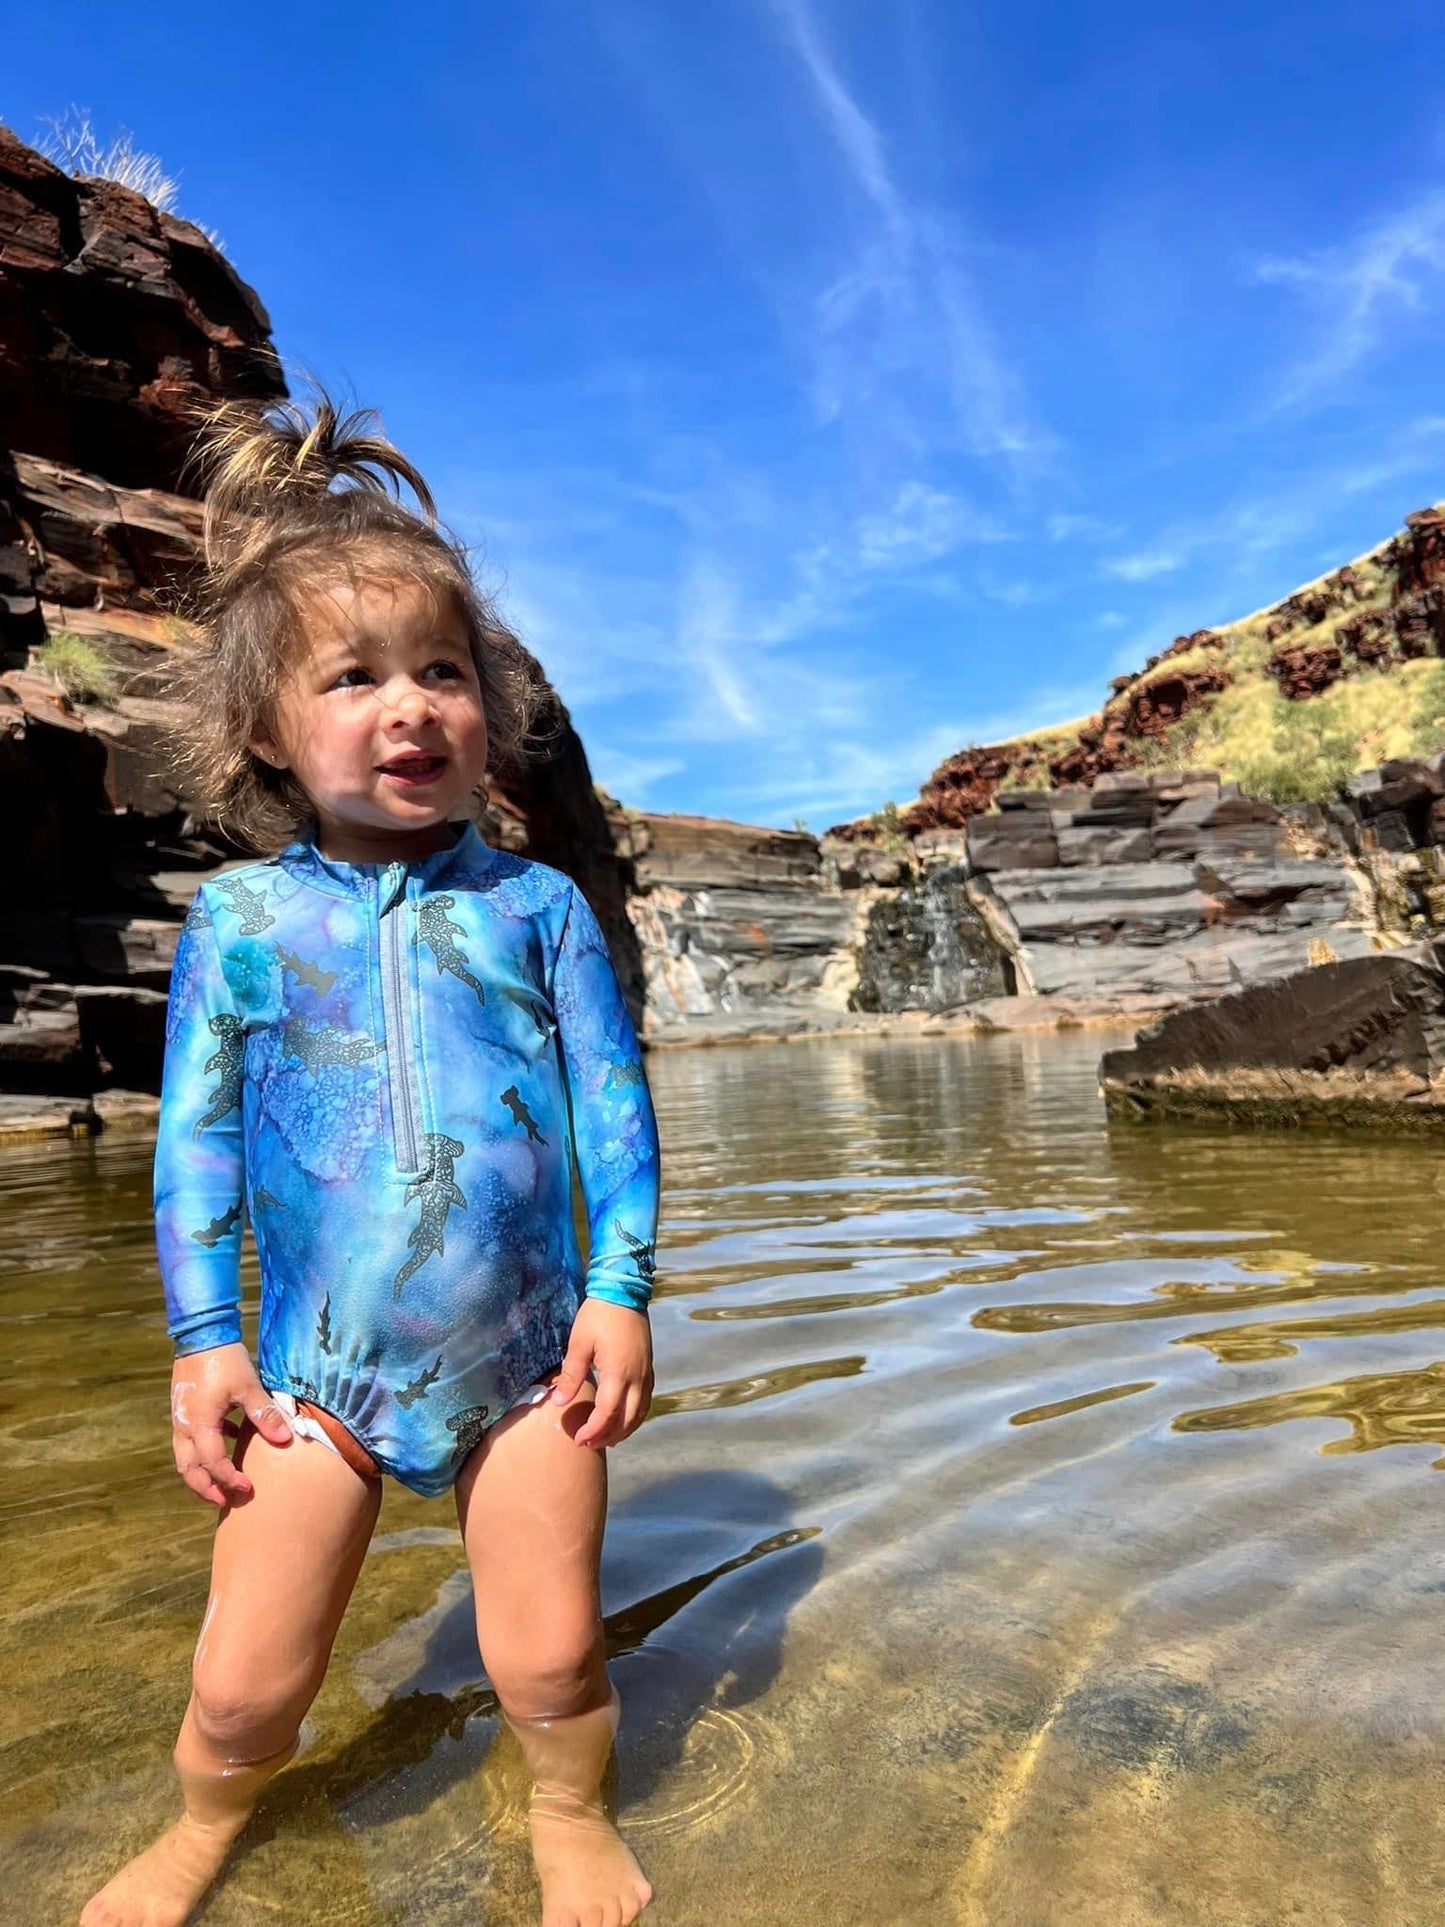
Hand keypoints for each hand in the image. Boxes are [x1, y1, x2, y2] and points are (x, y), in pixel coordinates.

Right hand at [170, 1341, 292, 1505]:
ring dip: (202, 1473)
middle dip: (205, 1489)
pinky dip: (205, 1449)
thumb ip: (265, 1415)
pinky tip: (228, 1441)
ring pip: (185, 1457)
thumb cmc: (224, 1360)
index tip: (248, 1488)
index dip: (229, 1479)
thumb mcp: (248, 1387)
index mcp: (199, 1425)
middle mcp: (184, 1427)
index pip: (213, 1464)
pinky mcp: (184, 1409)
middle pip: (188, 1470)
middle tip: (225, 1500)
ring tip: (223, 1482)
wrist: (201, 1334)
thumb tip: (285, 1440)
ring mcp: (180, 1418)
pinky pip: (190, 1440)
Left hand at [550, 1298, 653, 1448]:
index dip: (593, 1430)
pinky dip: (635, 1415)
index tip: (578, 1439)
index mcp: (618, 1373)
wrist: (624, 1291)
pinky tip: (624, 1416)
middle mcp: (637, 1377)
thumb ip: (570, 1375)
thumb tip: (558, 1402)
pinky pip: (646, 1400)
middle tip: (589, 1443)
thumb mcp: (579, 1343)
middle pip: (627, 1419)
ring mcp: (646, 1372)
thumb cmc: (599, 1315)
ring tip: (607, 1437)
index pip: (607, 1414)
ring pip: (641, 1412)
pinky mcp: (649, 1366)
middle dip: (609, 1435)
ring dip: (624, 1429)